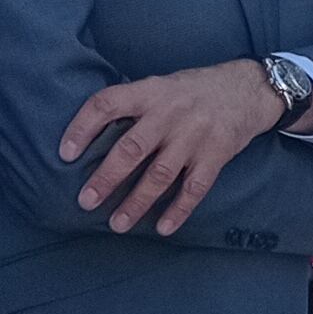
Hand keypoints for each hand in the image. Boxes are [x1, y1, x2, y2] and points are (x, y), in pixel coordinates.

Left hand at [60, 59, 283, 235]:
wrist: (248, 89)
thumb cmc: (194, 91)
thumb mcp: (161, 85)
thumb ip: (134, 106)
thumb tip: (92, 136)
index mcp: (150, 92)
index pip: (107, 104)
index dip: (83, 127)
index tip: (64, 153)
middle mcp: (170, 113)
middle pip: (132, 148)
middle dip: (106, 178)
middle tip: (85, 202)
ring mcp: (194, 135)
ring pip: (160, 174)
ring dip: (137, 202)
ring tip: (117, 224)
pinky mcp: (216, 154)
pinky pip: (194, 188)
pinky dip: (178, 210)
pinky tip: (162, 228)